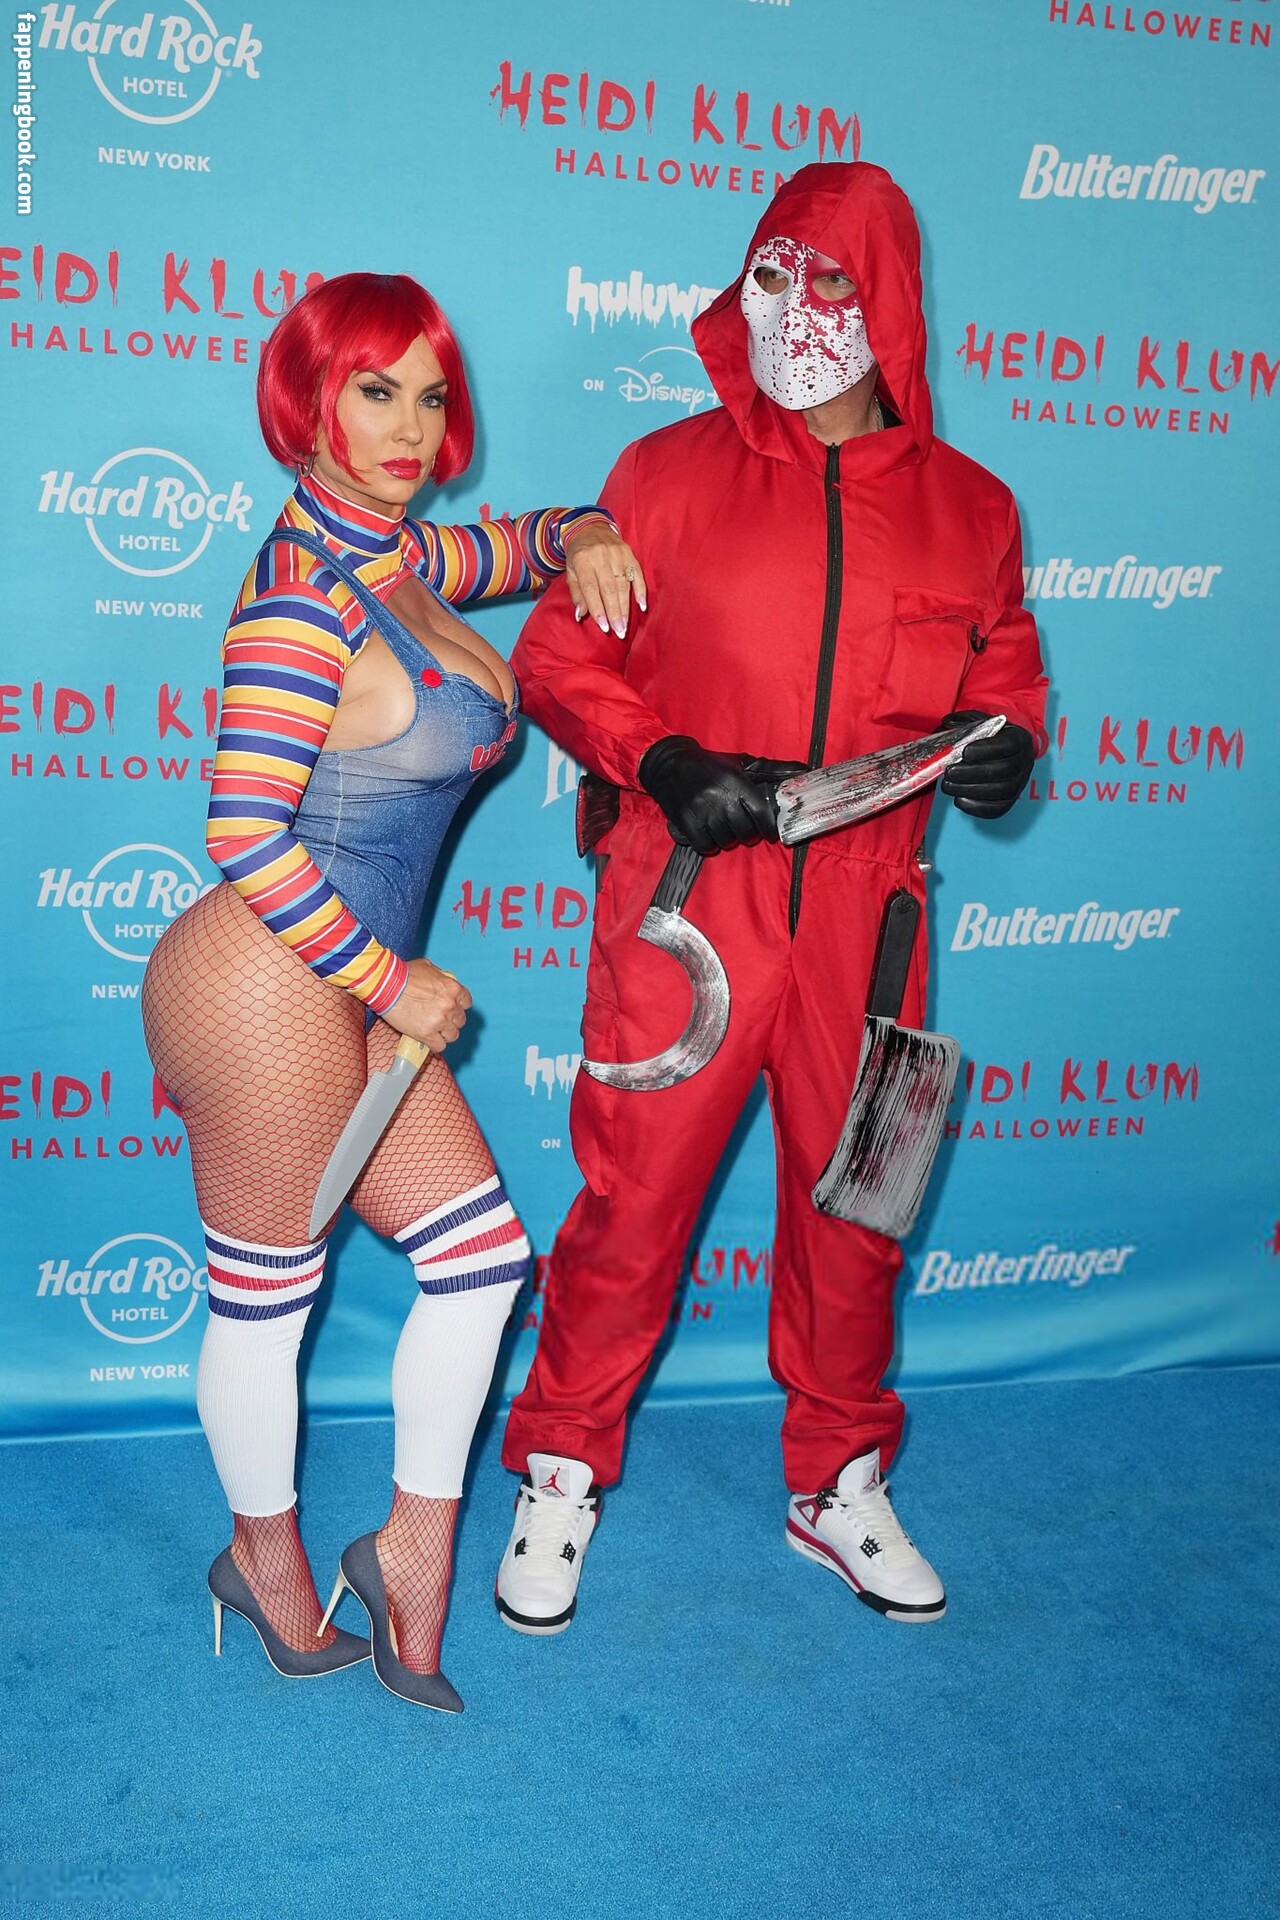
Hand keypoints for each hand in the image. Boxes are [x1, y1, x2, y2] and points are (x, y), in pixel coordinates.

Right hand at [382, 958, 471, 1051]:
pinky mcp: (426, 1034)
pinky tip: (428, 1040)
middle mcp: (450, 1006)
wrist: (385, 986)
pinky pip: (439, 1046)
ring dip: (444, 1034)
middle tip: (439, 1019)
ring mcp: (439, 1021)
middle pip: (460, 1020)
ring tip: (434, 1031)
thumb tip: (442, 981)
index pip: (466, 1003)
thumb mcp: (427, 967)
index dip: (458, 1006)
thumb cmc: (403, 974)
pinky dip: (435, 1045)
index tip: (451, 1008)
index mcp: (453, 989)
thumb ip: (439, 976)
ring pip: (452, 1035)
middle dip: (451, 1020)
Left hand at [563, 523, 647, 638]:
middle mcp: (601, 556)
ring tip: (625, 625)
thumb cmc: (578, 556)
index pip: (591, 588)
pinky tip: (642, 606)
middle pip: (609, 588)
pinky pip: (637, 573)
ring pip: (623, 584)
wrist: (589, 527)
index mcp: (583, 560)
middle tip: (619, 632)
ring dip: (626, 607)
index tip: (603, 627)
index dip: (597, 608)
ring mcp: (617, 553)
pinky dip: (640, 590)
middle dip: (614, 612)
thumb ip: (576, 593)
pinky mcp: (629, 553)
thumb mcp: (571, 572)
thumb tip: (580, 615)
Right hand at [640, 737, 798, 852]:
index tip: (769, 832)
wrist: (670, 764)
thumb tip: (804, 770)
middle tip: (745, 828)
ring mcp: (702, 811)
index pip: (761, 814)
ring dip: (729, 839)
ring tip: (726, 829)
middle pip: (745, 832)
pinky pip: (705, 846)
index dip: (768, 828)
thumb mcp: (742, 763)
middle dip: (748, 834)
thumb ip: (773, 770)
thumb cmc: (711, 764)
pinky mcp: (685, 821)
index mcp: (737, 783)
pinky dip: (710, 845)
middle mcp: (720, 798)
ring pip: (726, 841)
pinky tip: (711, 835)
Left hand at [939, 711, 1035, 818]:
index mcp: (1019, 738)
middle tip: (949, 772)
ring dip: (970, 790)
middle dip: (973, 773)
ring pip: (1000, 791)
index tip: (965, 752)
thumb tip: (947, 725)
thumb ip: (963, 722)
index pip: (1009, 744)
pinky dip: (977, 807)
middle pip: (1004, 770)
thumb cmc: (986, 736)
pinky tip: (959, 799)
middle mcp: (1025, 761)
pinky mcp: (1009, 801)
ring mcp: (1019, 783)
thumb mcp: (977, 722)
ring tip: (948, 785)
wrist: (998, 753)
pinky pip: (997, 809)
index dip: (987, 750)